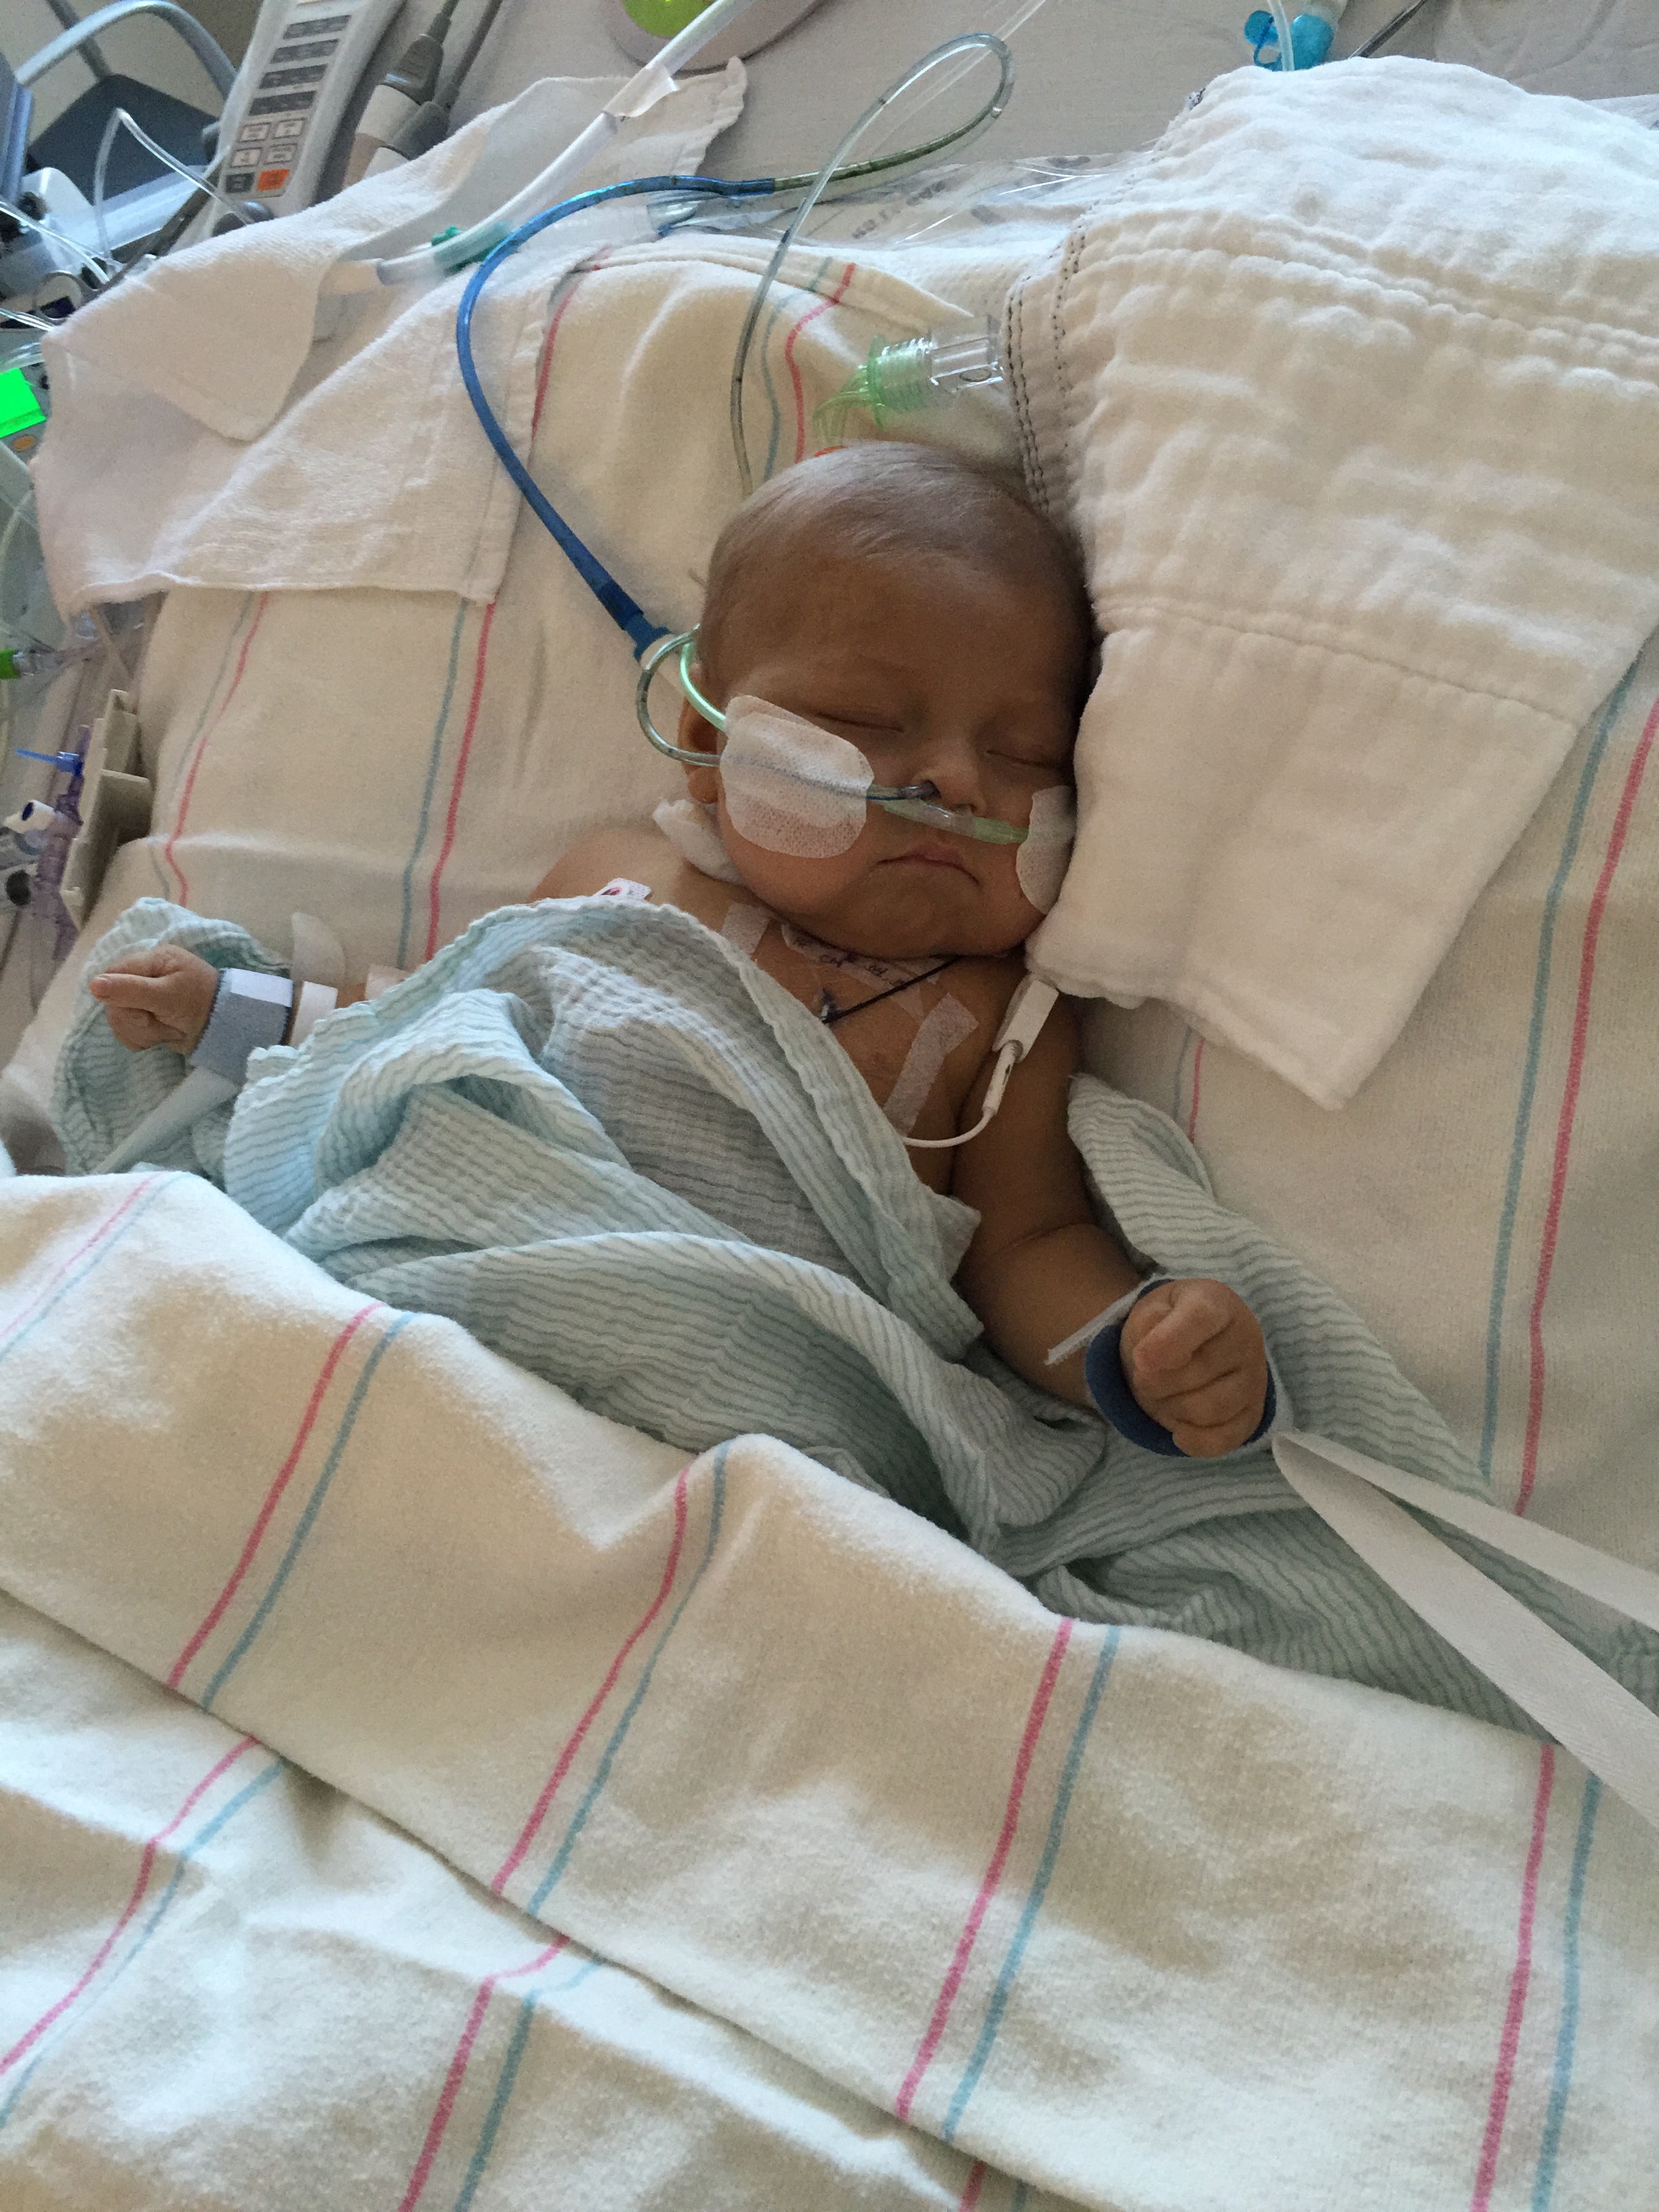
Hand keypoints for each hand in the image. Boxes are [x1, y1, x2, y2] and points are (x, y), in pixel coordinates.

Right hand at [87, 945, 221, 1054]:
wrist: (226, 1030)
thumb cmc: (200, 1003)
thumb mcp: (166, 994)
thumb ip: (130, 990)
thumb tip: (93, 985)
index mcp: (151, 960)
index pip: (111, 975)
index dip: (117, 995)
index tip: (138, 1007)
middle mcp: (144, 977)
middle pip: (112, 1001)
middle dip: (135, 1018)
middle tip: (158, 1019)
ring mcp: (144, 1000)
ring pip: (118, 1019)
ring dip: (142, 1031)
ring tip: (167, 1028)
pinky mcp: (147, 1020)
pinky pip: (127, 1032)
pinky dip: (143, 1039)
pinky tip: (163, 1036)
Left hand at [1119, 1278, 1267, 1457]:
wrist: (1186, 1345)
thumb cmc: (1164, 1324)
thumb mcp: (1147, 1312)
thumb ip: (1146, 1326)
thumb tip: (1148, 1361)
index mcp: (1217, 1302)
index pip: (1201, 1318)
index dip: (1168, 1342)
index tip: (1141, 1361)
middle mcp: (1246, 1337)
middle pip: (1196, 1373)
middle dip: (1155, 1382)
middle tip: (1144, 1377)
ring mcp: (1255, 1377)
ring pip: (1208, 1410)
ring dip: (1171, 1410)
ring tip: (1162, 1396)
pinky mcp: (1253, 1413)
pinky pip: (1223, 1440)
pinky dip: (1191, 1440)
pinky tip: (1178, 1427)